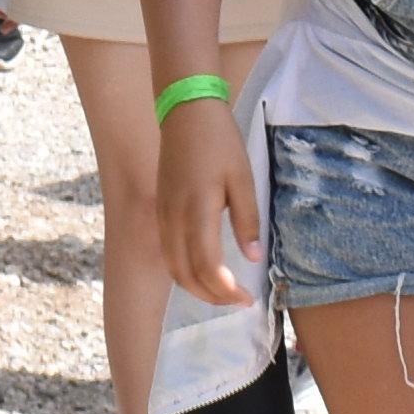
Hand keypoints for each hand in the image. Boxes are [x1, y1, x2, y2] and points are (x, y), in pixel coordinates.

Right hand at [161, 93, 262, 305]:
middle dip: (212, 296)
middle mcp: (175, 219)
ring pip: (173, 268)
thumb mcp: (243, 177)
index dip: (226, 291)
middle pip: (186, 275)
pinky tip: (203, 272)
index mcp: (197, 211)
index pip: (208, 267)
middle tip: (238, 301)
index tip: (248, 298)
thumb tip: (252, 259)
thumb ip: (247, 219)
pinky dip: (183, 272)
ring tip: (222, 292)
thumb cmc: (219, 141)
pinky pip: (168, 253)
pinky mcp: (161, 210)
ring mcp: (164, 216)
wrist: (186, 112)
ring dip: (196, 288)